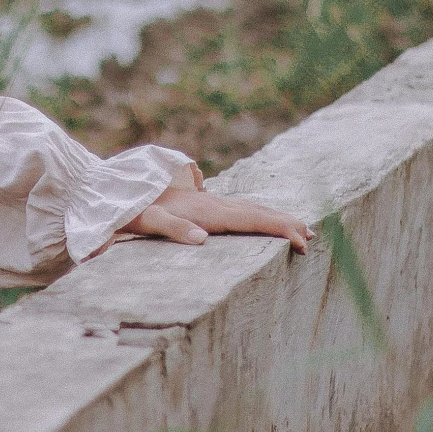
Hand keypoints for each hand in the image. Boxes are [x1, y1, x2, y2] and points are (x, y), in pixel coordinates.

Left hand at [125, 185, 316, 254]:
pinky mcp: (206, 207)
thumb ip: (172, 228)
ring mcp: (211, 204)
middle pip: (258, 213)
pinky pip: (241, 212)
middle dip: (287, 223)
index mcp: (207, 211)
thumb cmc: (134, 211)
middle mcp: (214, 205)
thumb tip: (201, 240)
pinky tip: (266, 222)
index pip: (250, 220)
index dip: (278, 228)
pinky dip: (260, 217)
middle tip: (313, 237)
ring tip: (301, 229)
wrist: (120, 191)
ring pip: (252, 210)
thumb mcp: (148, 221)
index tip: (300, 240)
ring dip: (276, 219)